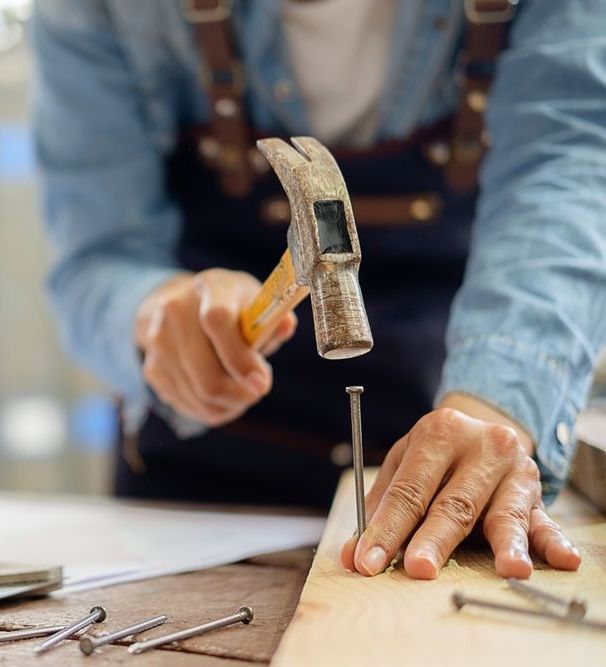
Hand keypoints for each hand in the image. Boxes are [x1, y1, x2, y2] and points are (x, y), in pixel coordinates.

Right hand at [135, 269, 296, 425]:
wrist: (186, 304)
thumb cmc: (235, 307)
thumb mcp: (256, 303)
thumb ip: (273, 319)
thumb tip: (286, 325)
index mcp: (210, 287)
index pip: (216, 321)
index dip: (240, 358)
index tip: (262, 384)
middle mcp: (176, 310)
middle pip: (206, 374)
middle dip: (239, 393)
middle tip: (258, 390)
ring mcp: (159, 340)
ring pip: (199, 396)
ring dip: (229, 404)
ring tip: (243, 390)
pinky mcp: (152, 367)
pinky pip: (187, 405)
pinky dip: (212, 408)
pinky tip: (224, 395)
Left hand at [341, 394, 580, 578]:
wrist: (481, 430)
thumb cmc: (436, 456)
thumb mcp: (405, 464)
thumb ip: (380, 508)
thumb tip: (353, 556)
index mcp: (440, 432)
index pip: (410, 488)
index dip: (387, 527)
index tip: (367, 560)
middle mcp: (481, 445)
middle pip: (454, 502)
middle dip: (433, 538)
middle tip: (417, 568)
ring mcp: (513, 469)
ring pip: (503, 513)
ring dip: (506, 543)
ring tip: (508, 569)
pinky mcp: (536, 493)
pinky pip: (545, 521)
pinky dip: (553, 542)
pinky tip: (562, 560)